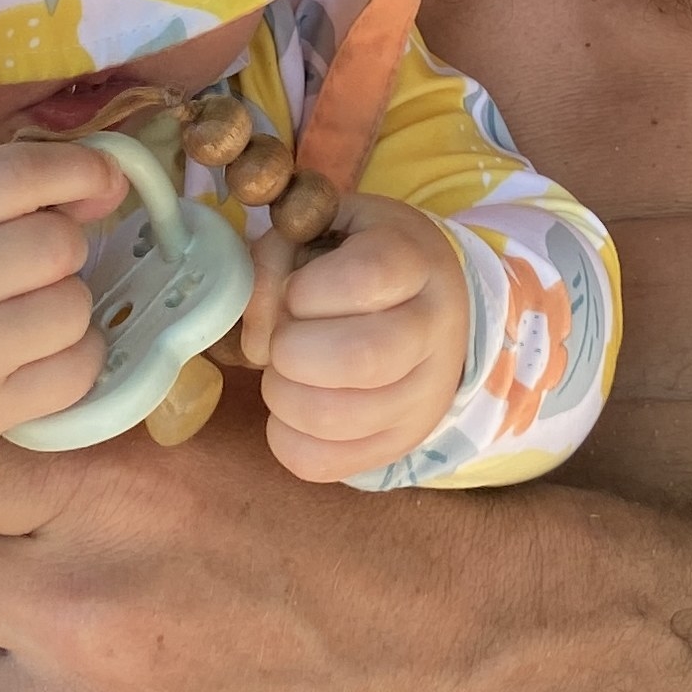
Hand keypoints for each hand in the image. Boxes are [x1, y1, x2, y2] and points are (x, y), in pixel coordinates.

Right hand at [0, 141, 124, 448]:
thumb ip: (17, 181)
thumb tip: (110, 185)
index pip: (20, 176)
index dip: (80, 169)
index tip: (105, 179)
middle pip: (56, 246)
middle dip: (62, 244)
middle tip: (33, 259)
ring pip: (71, 310)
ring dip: (66, 301)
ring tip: (29, 305)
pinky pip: (75, 375)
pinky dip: (76, 356)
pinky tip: (42, 347)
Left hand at [241, 195, 467, 483]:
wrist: (436, 304)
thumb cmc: (365, 258)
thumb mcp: (327, 228)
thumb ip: (277, 258)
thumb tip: (255, 334)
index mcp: (417, 264)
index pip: (364, 278)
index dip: (307, 289)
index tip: (297, 290)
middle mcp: (434, 332)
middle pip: (359, 358)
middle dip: (289, 350)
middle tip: (283, 340)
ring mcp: (424, 397)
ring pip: (334, 418)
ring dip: (282, 395)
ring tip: (286, 372)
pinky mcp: (401, 444)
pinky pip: (321, 463)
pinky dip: (284, 437)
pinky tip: (292, 406)